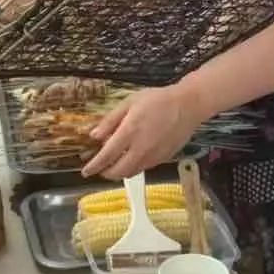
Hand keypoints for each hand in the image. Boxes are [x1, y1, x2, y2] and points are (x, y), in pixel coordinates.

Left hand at [82, 84, 203, 179]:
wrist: (188, 105)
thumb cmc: (157, 100)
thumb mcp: (129, 103)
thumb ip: (110, 120)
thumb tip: (94, 135)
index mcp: (130, 132)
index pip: (107, 156)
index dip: (94, 166)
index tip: (85, 170)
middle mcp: (141, 149)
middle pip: (118, 171)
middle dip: (105, 173)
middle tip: (98, 169)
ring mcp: (153, 156)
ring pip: (131, 173)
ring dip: (119, 173)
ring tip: (113, 165)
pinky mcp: (163, 159)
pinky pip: (143, 168)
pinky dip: (133, 168)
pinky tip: (131, 159)